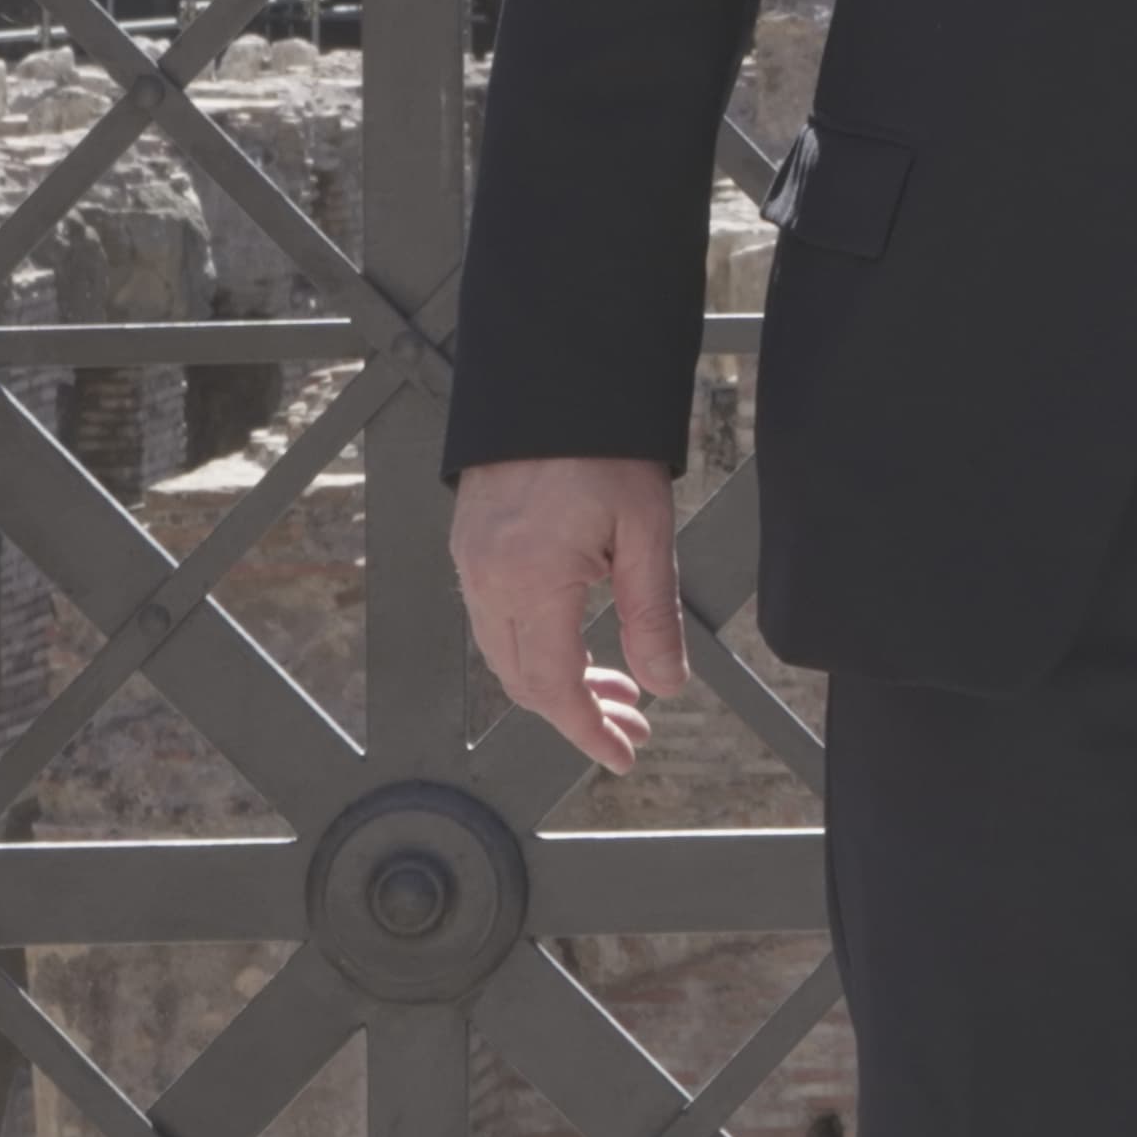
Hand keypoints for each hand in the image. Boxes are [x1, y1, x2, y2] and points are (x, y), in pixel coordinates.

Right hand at [452, 455, 686, 774]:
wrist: (554, 382)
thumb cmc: (604, 445)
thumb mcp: (646, 530)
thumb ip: (652, 614)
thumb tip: (666, 684)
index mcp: (530, 580)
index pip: (553, 687)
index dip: (587, 731)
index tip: (620, 754)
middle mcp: (487, 580)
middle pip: (523, 682)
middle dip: (578, 714)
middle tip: (633, 723)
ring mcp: (471, 564)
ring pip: (505, 656)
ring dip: (556, 683)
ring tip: (616, 687)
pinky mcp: (470, 547)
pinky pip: (494, 622)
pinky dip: (534, 648)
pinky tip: (577, 644)